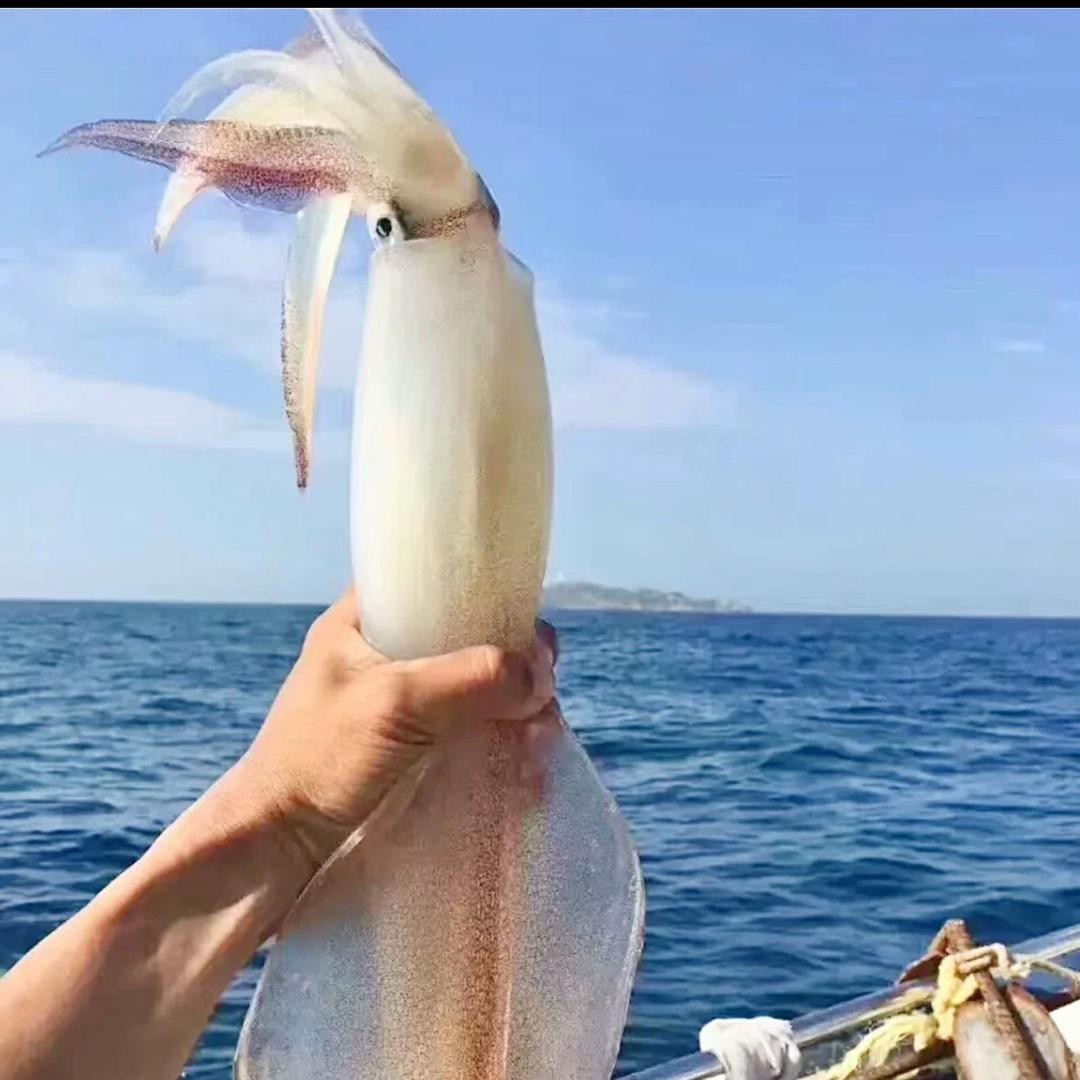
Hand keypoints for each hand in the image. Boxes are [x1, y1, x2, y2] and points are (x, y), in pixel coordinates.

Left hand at [233, 588, 557, 874]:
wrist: (274, 853)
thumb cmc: (320, 762)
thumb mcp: (398, 702)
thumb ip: (473, 677)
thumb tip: (542, 674)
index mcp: (362, 621)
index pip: (434, 580)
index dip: (487, 596)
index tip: (527, 631)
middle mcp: (382, 656)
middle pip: (468, 641)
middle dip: (513, 669)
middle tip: (540, 699)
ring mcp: (396, 708)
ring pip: (474, 693)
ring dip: (514, 715)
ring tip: (539, 745)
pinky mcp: (409, 754)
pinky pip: (468, 735)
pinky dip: (499, 747)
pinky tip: (525, 771)